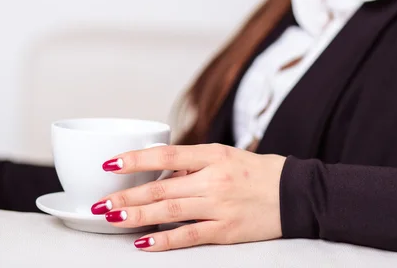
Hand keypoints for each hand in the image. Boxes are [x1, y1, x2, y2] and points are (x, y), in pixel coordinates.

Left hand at [92, 144, 285, 250]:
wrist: (294, 193)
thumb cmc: (258, 172)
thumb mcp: (226, 156)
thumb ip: (194, 163)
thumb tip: (160, 172)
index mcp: (213, 155)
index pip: (167, 154)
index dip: (135, 159)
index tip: (110, 164)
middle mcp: (214, 179)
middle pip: (162, 186)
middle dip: (127, 195)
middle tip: (101, 202)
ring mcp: (219, 206)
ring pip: (169, 210)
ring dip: (137, 215)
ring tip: (112, 218)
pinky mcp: (226, 230)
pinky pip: (189, 235)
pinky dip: (164, 240)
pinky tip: (144, 242)